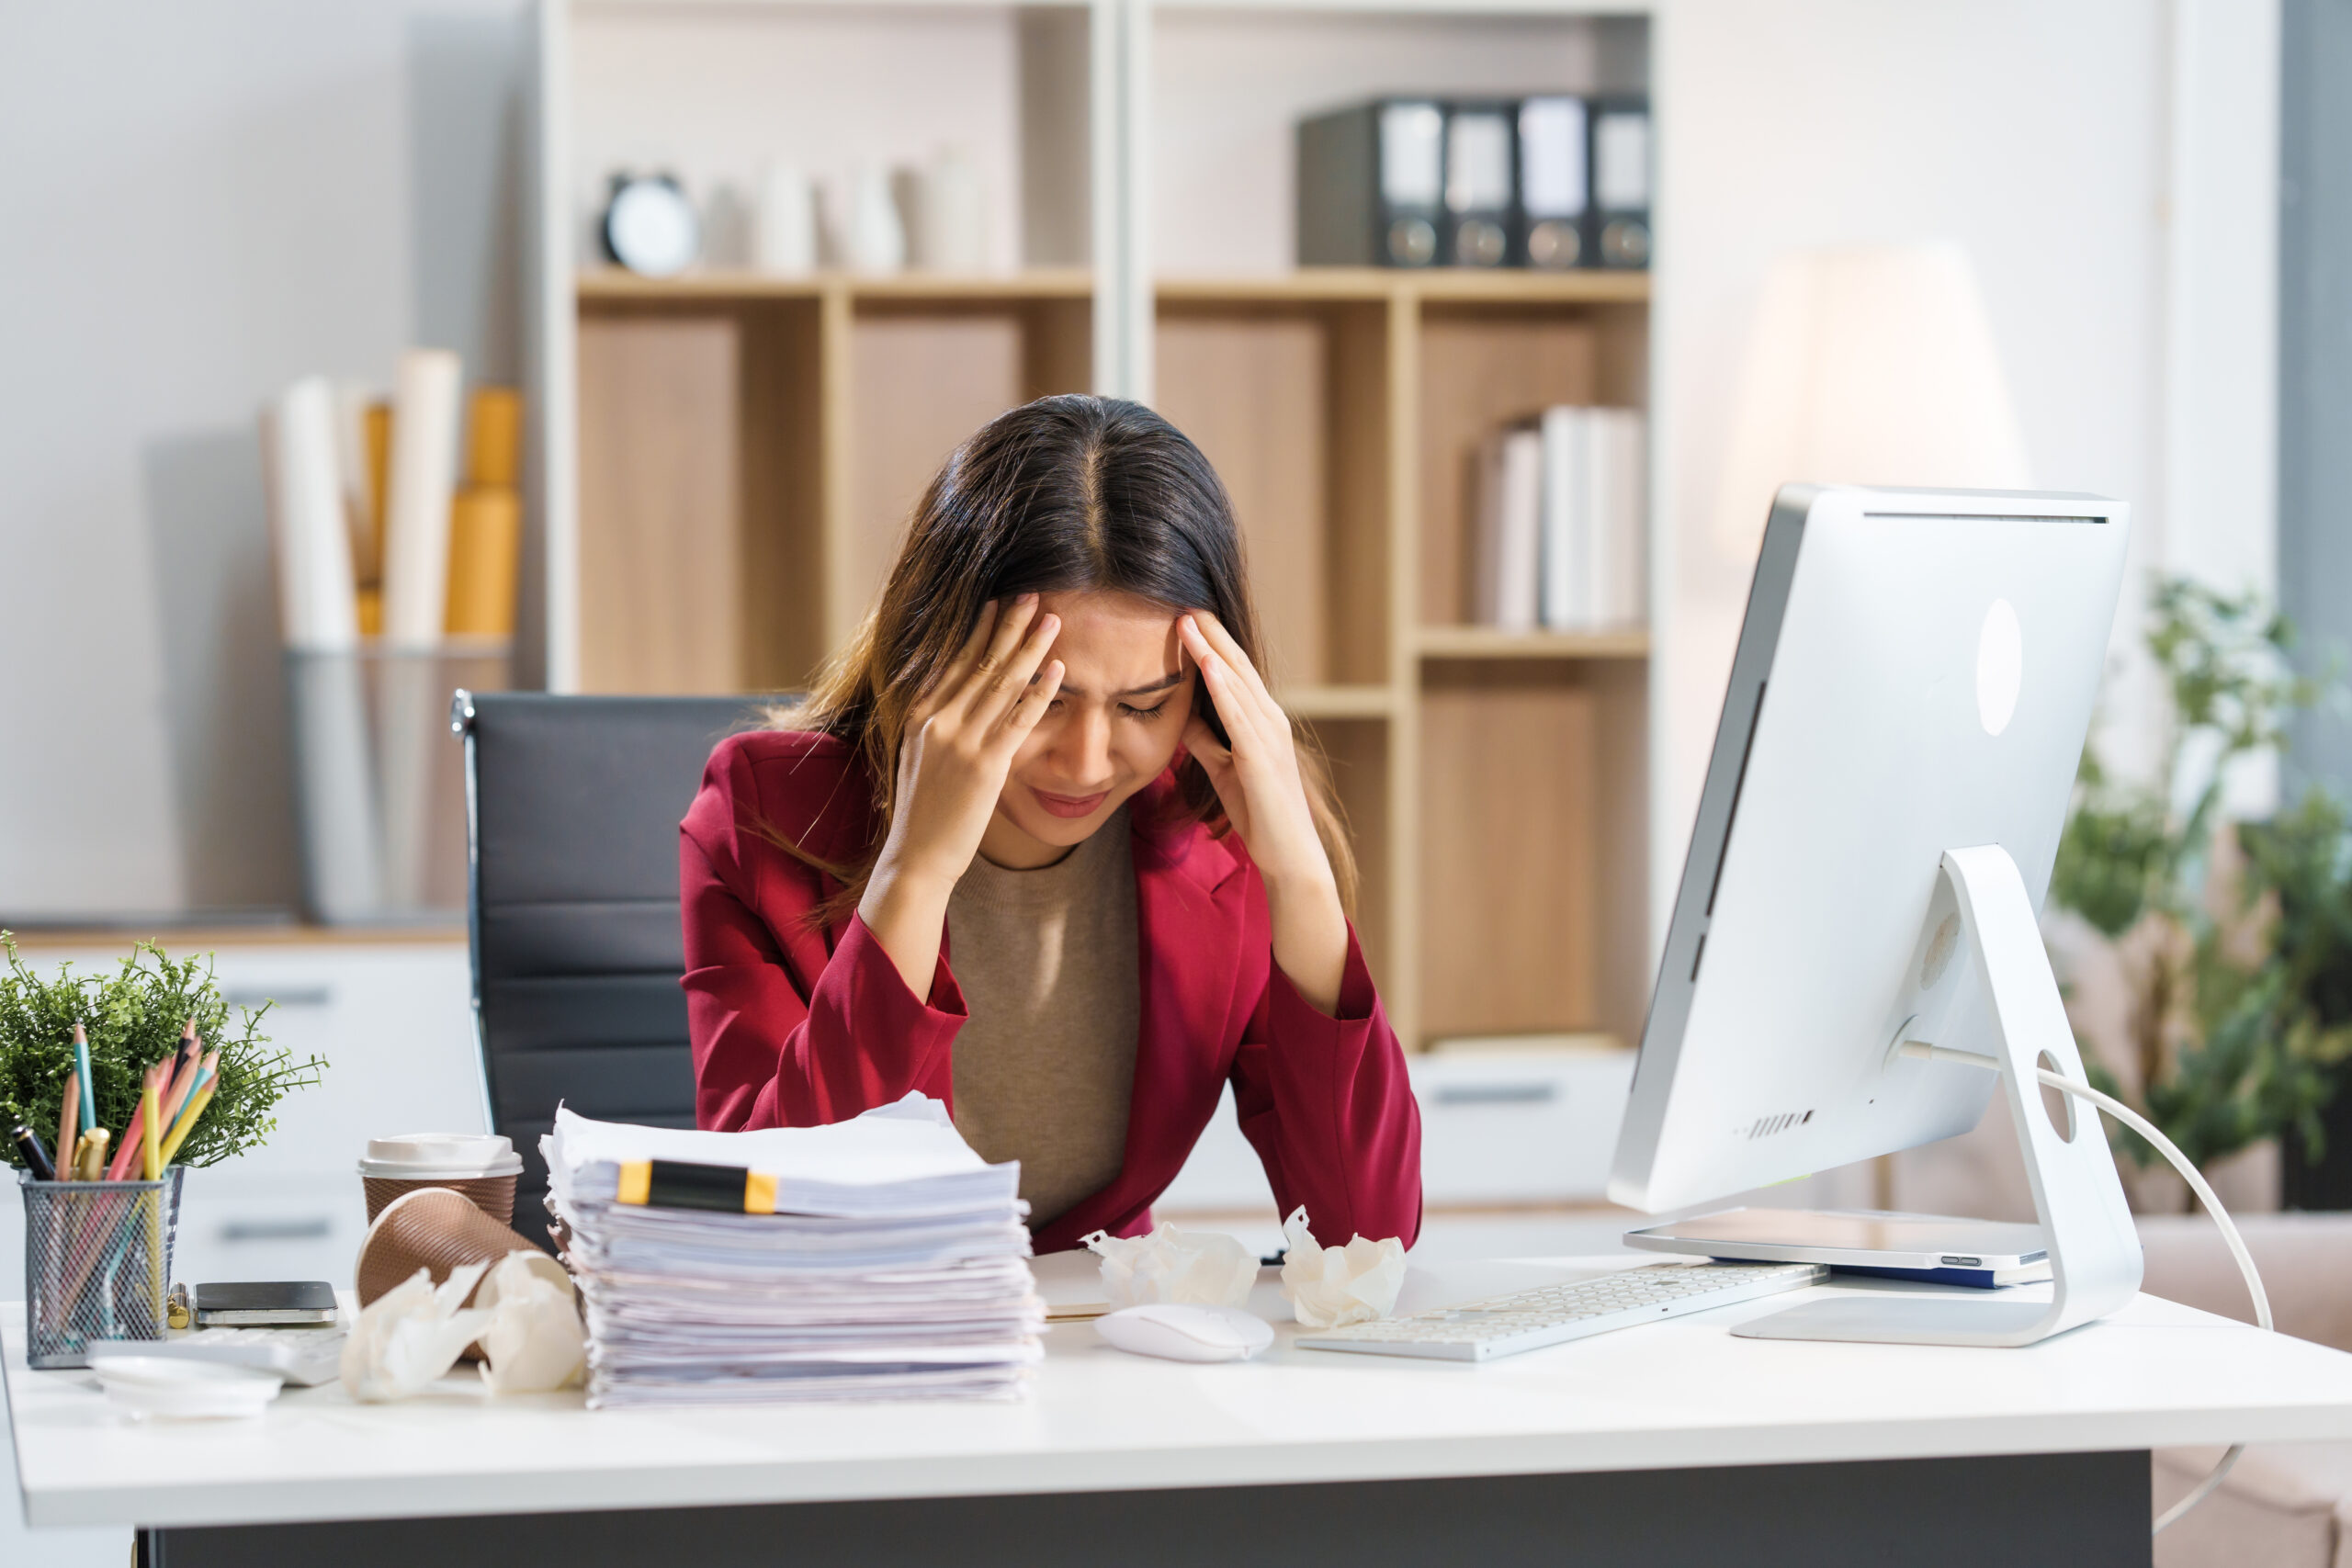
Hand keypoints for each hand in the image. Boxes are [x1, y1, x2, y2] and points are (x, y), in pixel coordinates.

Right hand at [859, 596, 1063, 994]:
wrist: (916, 857)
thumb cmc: (923, 813)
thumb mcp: (921, 757)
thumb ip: (938, 725)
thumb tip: (957, 700)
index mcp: (921, 716)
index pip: (953, 662)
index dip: (977, 631)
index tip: (996, 603)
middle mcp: (939, 721)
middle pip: (980, 663)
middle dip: (1008, 626)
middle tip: (1031, 594)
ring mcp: (962, 742)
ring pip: (1002, 684)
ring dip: (1030, 648)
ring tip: (1051, 619)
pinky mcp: (986, 767)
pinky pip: (1019, 720)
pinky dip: (1040, 691)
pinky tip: (1058, 670)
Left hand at [1178, 612, 1330, 888]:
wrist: (1289, 854)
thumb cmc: (1260, 813)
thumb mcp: (1224, 769)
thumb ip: (1205, 740)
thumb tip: (1180, 716)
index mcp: (1261, 721)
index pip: (1233, 673)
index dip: (1210, 643)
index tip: (1185, 617)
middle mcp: (1270, 720)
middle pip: (1236, 666)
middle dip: (1210, 633)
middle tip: (1184, 601)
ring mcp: (1268, 735)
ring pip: (1236, 682)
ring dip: (1210, 649)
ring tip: (1187, 619)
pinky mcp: (1261, 756)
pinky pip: (1237, 715)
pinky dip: (1221, 687)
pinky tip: (1205, 664)